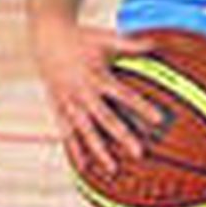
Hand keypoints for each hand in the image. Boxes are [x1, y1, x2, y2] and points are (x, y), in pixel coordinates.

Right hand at [30, 16, 158, 175]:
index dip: (141, 107)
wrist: (46, 36)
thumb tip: (156, 43)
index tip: (160, 120)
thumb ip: (131, 45)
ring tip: (112, 170)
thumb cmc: (82, 38)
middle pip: (105, 118)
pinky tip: (83, 168)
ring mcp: (68, 102)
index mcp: (97, 75)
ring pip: (84, 131)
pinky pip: (66, 132)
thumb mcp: (105, 38)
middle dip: (122, 136)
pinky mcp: (58, 107)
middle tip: (139, 153)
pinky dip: (74, 149)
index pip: (124, 95)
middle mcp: (82, 92)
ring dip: (97, 150)